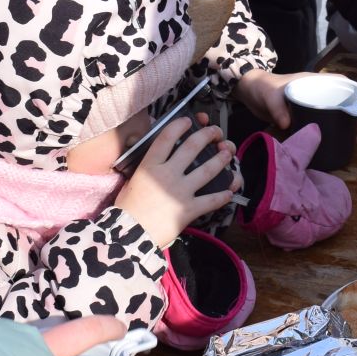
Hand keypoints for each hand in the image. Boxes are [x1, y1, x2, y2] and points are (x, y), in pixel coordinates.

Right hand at [115, 118, 234, 247]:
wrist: (129, 235)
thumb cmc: (127, 209)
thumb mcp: (131, 181)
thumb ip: (145, 168)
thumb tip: (156, 158)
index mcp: (150, 165)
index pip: (167, 137)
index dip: (180, 125)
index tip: (189, 120)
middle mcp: (167, 174)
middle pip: (192, 147)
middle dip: (207, 135)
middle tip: (215, 131)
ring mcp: (180, 191)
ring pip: (207, 170)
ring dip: (221, 160)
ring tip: (228, 153)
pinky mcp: (188, 210)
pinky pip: (211, 200)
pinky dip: (223, 195)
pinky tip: (229, 191)